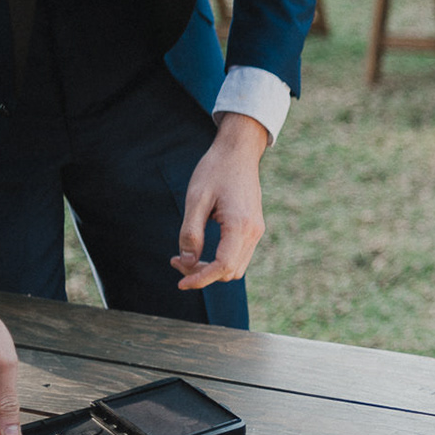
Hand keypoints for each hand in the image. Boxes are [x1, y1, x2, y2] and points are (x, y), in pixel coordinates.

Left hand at [172, 113, 268, 289]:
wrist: (238, 152)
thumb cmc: (215, 170)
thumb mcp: (196, 199)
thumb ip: (191, 233)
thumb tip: (188, 262)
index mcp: (240, 225)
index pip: (222, 266)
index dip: (200, 279)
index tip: (180, 283)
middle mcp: (253, 232)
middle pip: (230, 272)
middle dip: (203, 274)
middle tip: (177, 260)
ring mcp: (256, 231)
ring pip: (236, 267)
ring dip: (212, 269)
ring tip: (187, 256)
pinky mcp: (254, 228)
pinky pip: (239, 255)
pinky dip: (220, 260)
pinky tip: (203, 249)